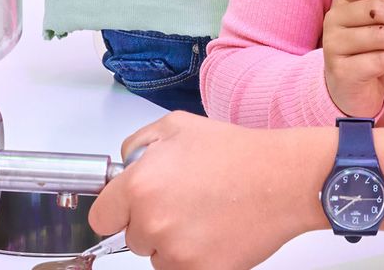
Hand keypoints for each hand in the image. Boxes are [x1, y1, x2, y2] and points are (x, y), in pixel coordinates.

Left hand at [87, 112, 325, 269]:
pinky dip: (194, 258)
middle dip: (151, 223)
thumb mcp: (177, 126)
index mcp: (140, 185)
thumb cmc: (236, 153)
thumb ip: (137, 146)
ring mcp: (176, 252)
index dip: (117, 210)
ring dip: (172, 244)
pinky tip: (214, 234)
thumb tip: (123, 167)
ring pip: (156, 257)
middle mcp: (152, 221)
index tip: (129, 208)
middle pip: (132, 238)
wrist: (282, 180)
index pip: (101, 217)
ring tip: (203, 217)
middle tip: (184, 202)